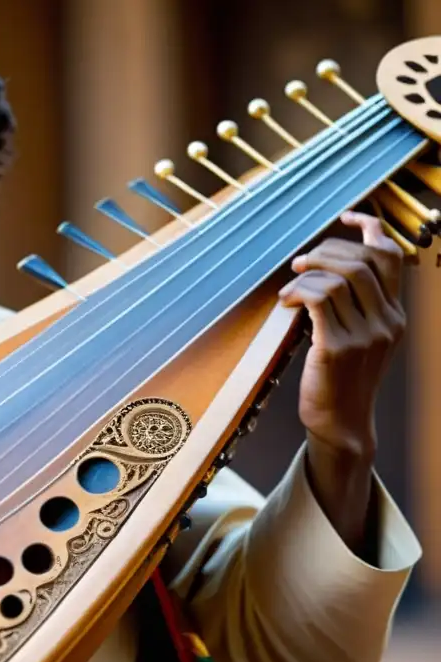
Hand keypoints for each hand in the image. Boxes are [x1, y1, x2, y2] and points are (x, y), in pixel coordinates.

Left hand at [277, 210, 407, 555]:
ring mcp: (366, 336)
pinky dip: (300, 291)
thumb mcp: (359, 339)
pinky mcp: (338, 348)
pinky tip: (287, 302)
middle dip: (327, 250)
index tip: (347, 217)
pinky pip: (319, 299)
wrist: (341, 424)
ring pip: (339, 277)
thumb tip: (327, 267)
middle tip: (302, 261)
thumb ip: (354, 306)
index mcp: (395, 316)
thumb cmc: (340, 379)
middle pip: (362, 260)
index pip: (391, 257)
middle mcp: (388, 322)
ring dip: (309, 271)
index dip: (370, 229)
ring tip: (291, 282)